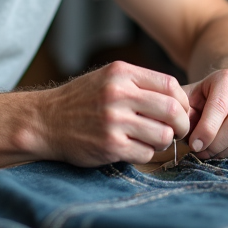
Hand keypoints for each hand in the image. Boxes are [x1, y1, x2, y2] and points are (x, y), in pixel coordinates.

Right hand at [35, 61, 191, 166]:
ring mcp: (114, 121)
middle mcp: (118, 94)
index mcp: (121, 73)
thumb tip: (178, 98)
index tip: (179, 112)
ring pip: (163, 135)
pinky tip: (133, 148)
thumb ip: (139, 83)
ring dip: (163, 141)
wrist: (45, 121)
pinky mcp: (110, 146)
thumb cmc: (81, 100)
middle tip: (178, 131)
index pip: (170, 85)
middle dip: (182, 124)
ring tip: (152, 140)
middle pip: (172, 111)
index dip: (182, 101)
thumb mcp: (107, 78)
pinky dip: (145, 153)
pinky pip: (146, 153)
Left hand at [183, 69, 227, 159]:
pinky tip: (225, 146)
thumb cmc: (204, 96)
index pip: (219, 108)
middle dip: (216, 145)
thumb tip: (182, 131)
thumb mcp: (189, 97)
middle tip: (202, 153)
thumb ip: (183, 111)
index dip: (206, 131)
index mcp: (227, 78)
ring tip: (211, 151)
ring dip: (225, 151)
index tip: (194, 145)